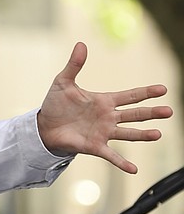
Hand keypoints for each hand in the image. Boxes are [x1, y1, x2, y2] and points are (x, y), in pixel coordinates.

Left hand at [37, 42, 172, 173]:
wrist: (44, 126)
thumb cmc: (56, 103)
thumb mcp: (64, 81)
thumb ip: (74, 64)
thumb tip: (81, 44)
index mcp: (104, 101)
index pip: (129, 96)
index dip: (145, 92)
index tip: (162, 89)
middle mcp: (108, 117)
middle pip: (134, 114)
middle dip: (151, 113)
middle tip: (169, 111)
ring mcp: (104, 132)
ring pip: (128, 133)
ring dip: (142, 135)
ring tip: (157, 134)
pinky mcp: (95, 146)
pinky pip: (111, 155)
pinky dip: (122, 162)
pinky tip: (134, 169)